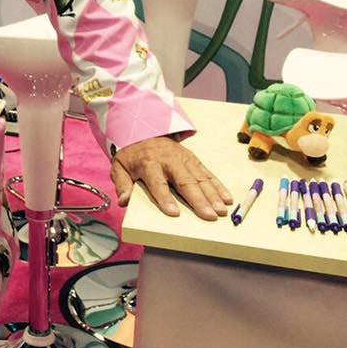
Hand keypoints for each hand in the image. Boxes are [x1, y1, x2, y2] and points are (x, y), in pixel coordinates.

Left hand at [110, 136, 231, 220]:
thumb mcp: (119, 167)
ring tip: (221, 211)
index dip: (164, 198)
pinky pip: (207, 173)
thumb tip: (124, 201)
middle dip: (197, 199)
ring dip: (212, 195)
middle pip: (184, 181)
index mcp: (148, 163)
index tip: (174, 213)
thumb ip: (122, 184)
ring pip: (200, 178)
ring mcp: (183, 158)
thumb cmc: (132, 155)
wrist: (143, 131)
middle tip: (209, 216)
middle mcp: (168, 160)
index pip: (157, 182)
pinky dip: (218, 186)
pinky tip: (227, 199)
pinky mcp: (193, 159)